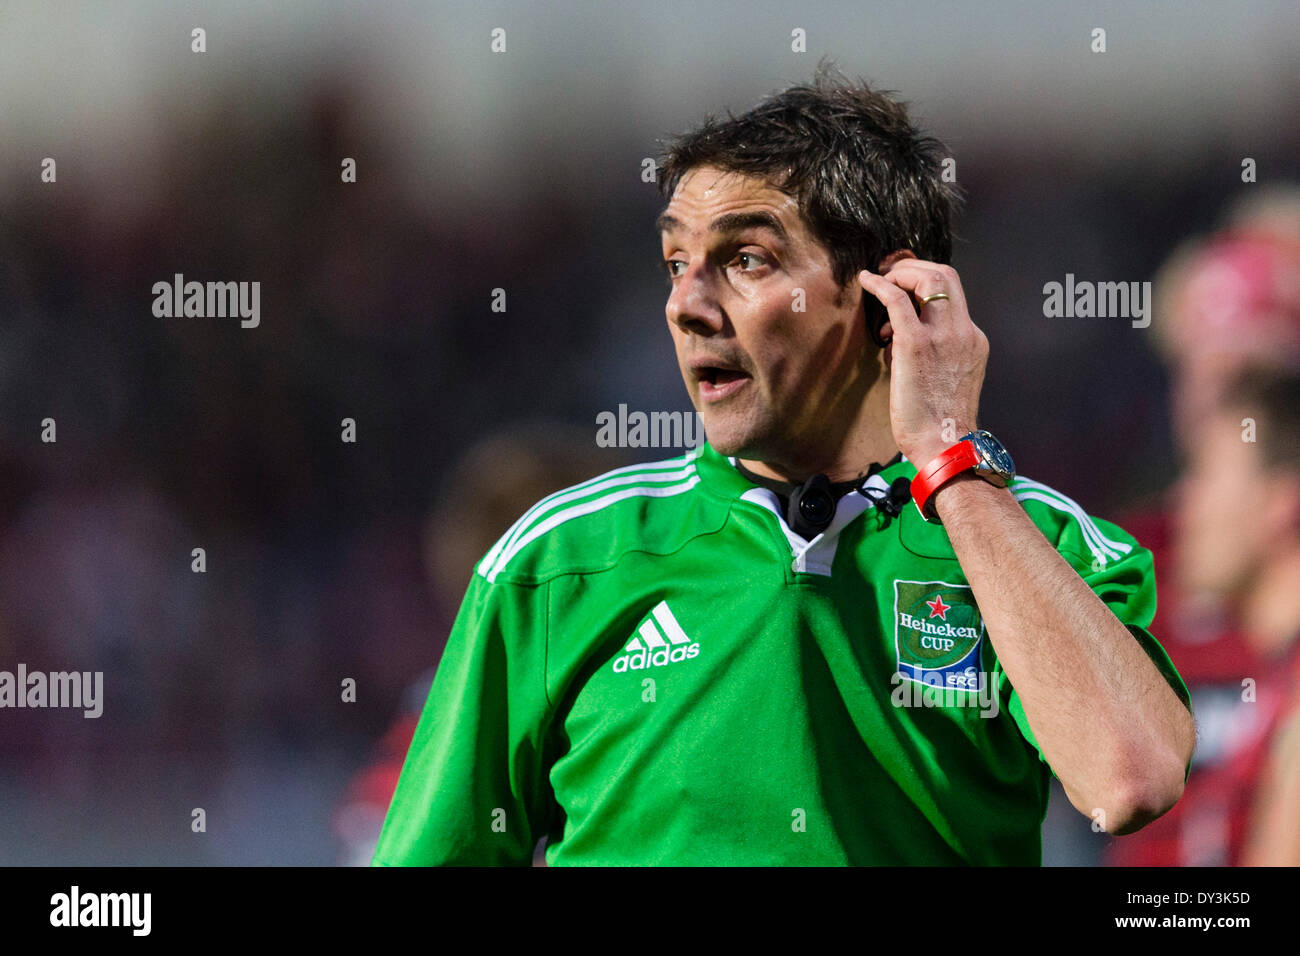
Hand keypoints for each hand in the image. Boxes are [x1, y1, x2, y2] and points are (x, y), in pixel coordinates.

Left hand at [857, 260, 987, 465]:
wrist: (945, 445)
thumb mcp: (948, 378)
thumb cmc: (939, 422)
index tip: (903, 288)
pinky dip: (881, 285)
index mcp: (973, 339)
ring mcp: (943, 336)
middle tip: (890, 273)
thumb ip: (935, 354)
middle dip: (915, 267)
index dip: (925, 282)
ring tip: (879, 281)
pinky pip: (898, 301)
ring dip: (901, 273)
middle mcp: (964, 332)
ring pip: (929, 278)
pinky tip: (865, 281)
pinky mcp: (917, 345)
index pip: (953, 294)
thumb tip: (897, 341)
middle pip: (946, 275)